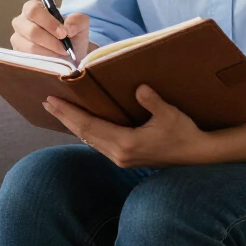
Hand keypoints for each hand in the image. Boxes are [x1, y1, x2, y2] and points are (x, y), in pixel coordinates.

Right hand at [11, 1, 91, 59]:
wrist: (70, 55)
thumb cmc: (72, 36)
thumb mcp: (80, 25)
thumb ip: (78, 21)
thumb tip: (69, 28)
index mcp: (33, 9)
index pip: (33, 10)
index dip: (49, 22)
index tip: (64, 34)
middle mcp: (21, 22)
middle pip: (31, 30)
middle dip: (51, 41)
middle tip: (65, 48)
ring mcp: (17, 39)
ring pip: (30, 47)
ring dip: (49, 52)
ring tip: (60, 54)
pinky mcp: (18, 54)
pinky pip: (28, 58)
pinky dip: (43, 60)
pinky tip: (52, 60)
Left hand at [43, 84, 216, 167]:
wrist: (197, 155)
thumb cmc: (184, 133)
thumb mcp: (170, 114)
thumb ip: (152, 101)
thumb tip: (138, 88)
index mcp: (126, 144)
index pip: (90, 126)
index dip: (70, 113)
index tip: (53, 101)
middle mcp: (119, 154)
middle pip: (84, 134)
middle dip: (65, 117)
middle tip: (47, 102)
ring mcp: (121, 158)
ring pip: (89, 140)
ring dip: (73, 124)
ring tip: (58, 110)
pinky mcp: (125, 157)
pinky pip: (98, 142)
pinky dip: (86, 130)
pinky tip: (80, 123)